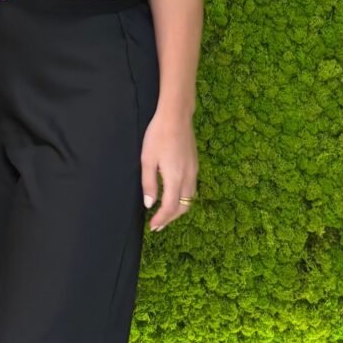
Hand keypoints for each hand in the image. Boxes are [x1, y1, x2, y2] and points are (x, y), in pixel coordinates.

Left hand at [141, 110, 196, 231]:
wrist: (176, 116)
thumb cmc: (158, 135)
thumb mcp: (147, 159)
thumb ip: (149, 184)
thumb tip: (149, 204)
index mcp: (175, 178)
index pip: (170, 207)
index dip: (161, 220)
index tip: (152, 227)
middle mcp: (188, 177)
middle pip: (183, 207)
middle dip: (171, 218)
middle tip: (157, 225)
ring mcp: (194, 171)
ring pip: (189, 199)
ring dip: (178, 209)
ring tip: (165, 214)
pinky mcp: (195, 164)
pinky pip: (192, 189)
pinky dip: (183, 198)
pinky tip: (174, 196)